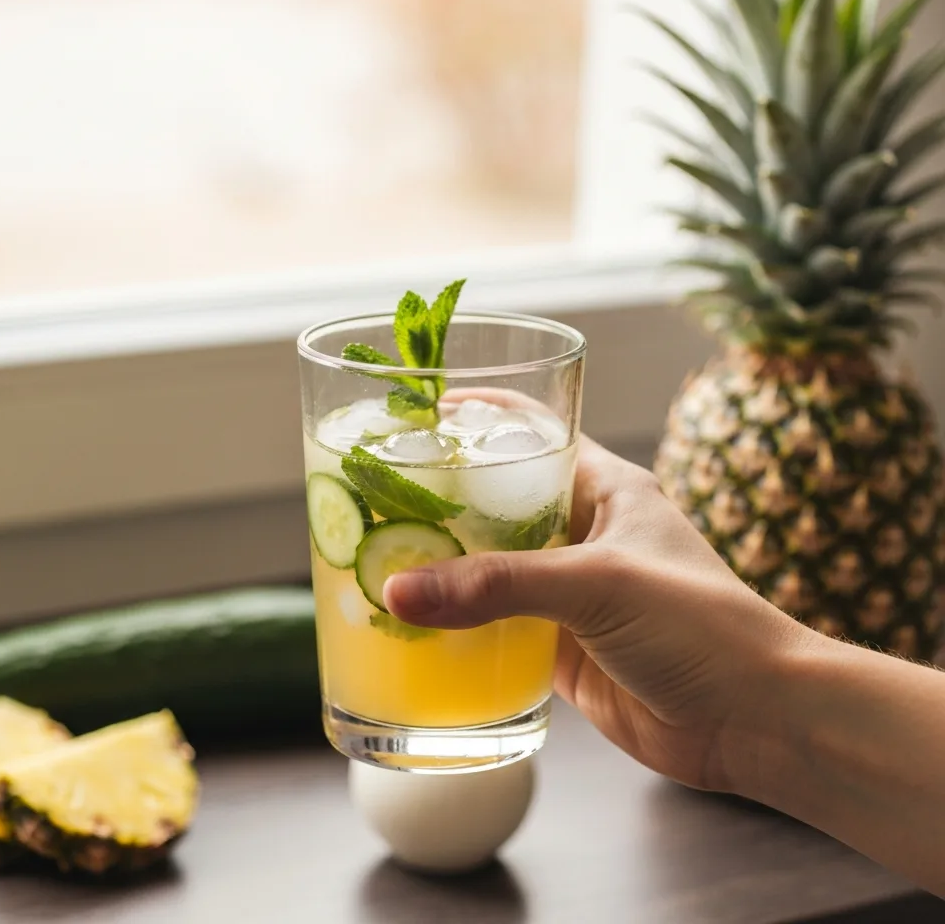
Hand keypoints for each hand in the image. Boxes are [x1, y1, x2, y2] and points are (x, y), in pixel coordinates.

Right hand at [384, 437, 810, 793]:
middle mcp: (586, 534)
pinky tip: (417, 626)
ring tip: (383, 556)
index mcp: (607, 489)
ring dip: (449, 567)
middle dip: (446, 499)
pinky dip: (462, 627)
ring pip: (494, 568)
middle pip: (502, 502)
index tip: (424, 415)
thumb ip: (499, 585)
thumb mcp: (598, 584)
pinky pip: (500, 627)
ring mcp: (572, 594)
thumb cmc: (703, 627)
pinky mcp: (564, 647)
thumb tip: (401, 590)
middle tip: (383, 495)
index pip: (538, 432)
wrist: (754, 721)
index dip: (484, 419)